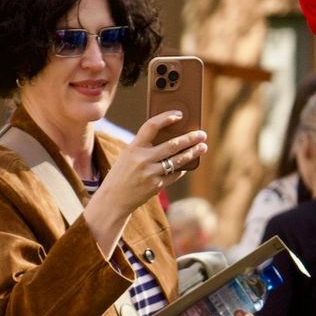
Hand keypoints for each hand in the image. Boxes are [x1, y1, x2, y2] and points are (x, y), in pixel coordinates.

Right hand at [82, 110, 208, 255]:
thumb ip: (145, 147)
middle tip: (202, 134)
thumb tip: (172, 138)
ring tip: (202, 147)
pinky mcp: (157, 186)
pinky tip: (188, 164)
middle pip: (172, 145)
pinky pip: (175, 174)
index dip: (166, 118)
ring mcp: (150, 173)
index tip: (179, 115)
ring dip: (192, 153)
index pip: (151, 126)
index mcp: (133, 148)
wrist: (113, 200)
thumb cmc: (121, 174)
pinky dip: (182, 168)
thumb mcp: (128, 156)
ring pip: (178, 160)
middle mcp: (142, 159)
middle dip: (190, 138)